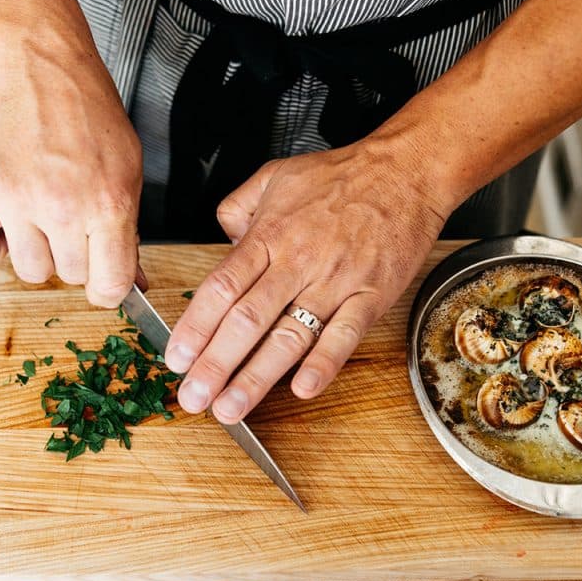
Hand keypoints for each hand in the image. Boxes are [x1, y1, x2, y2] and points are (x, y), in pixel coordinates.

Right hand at [0, 34, 143, 305]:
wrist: (41, 63)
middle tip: (67, 223)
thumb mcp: (127, 168)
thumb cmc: (87, 110)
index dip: (107, 290)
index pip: (109, 285)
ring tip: (36, 215)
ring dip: (32, 251)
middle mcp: (64, 207)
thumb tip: (132, 279)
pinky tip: (2, 221)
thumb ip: (127, 227)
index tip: (100, 281)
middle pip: (67, 277)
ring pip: (27, 270)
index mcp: (109, 203)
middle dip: (71, 257)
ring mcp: (19, 200)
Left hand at [164, 138, 450, 423]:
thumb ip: (238, 208)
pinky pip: (344, 335)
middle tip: (193, 397)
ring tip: (230, 408)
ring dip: (256, 378)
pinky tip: (301, 389)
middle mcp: (298, 262)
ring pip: (289, 337)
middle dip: (215, 364)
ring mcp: (335, 282)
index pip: (222, 288)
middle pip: (247, 320)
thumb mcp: (274, 177)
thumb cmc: (341, 177)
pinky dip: (323, 365)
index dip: (196, 327)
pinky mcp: (371, 296)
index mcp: (269, 236)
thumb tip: (222, 239)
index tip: (177, 357)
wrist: (404, 171)